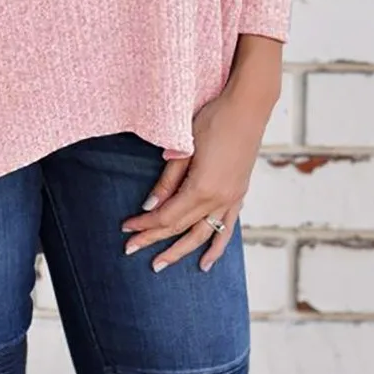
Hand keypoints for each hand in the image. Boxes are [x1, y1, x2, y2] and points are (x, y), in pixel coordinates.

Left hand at [120, 37, 279, 273]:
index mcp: (202, 188)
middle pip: (180, 227)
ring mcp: (231, 199)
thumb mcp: (185, 148)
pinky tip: (206, 263)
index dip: (145, 225)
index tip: (126, 228)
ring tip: (160, 264)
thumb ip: (168, 181)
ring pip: (202, 234)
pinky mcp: (239, 195)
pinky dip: (216, 247)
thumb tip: (150, 207)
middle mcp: (219, 200)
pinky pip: (226, 228)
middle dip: (154, 240)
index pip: (167, 216)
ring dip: (180, 251)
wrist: (247, 109)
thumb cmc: (213, 121)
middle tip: (131, 250)